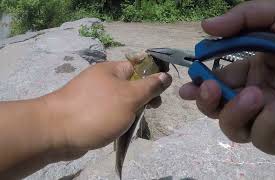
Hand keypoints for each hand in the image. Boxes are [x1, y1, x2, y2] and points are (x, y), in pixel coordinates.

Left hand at [44, 61, 171, 157]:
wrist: (56, 132)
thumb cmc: (98, 110)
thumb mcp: (130, 97)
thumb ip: (150, 86)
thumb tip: (166, 75)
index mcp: (112, 70)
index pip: (138, 67)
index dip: (153, 77)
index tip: (161, 93)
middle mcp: (102, 79)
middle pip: (130, 84)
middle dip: (144, 97)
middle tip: (151, 109)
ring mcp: (93, 96)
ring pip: (120, 100)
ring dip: (132, 110)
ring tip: (135, 121)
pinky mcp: (88, 111)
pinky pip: (109, 111)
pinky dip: (118, 118)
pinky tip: (122, 127)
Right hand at [180, 0, 274, 154]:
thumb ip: (244, 18)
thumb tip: (205, 27)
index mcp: (256, 71)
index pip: (220, 84)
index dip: (200, 87)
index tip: (188, 88)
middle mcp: (260, 96)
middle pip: (220, 111)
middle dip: (209, 103)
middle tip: (212, 90)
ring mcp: (274, 118)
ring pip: (236, 130)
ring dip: (237, 112)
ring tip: (256, 94)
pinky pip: (266, 140)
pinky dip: (272, 121)